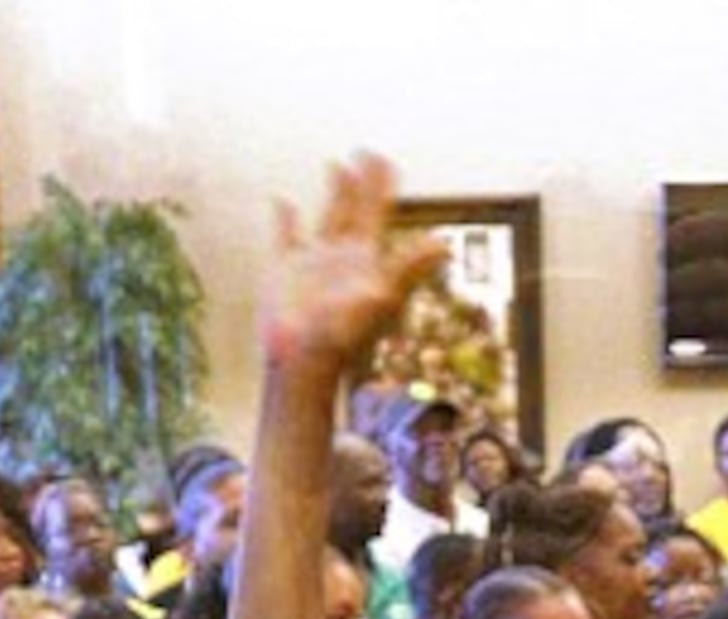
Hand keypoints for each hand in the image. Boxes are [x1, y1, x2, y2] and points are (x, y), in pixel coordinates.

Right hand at [261, 155, 445, 374]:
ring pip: (327, 215)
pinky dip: (283, 217)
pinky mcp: (285, 268)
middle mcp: (341, 255)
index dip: (382, 185)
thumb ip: (410, 266)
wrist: (304, 358)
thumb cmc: (343, 332)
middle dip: (362, 180)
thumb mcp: (381, 295)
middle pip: (355, 207)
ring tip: (337, 164)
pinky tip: (281, 200)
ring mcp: (313, 260)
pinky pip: (285, 235)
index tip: (386, 160)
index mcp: (364, 257)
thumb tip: (446, 245)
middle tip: (366, 152)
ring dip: (334, 191)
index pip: (377, 211)